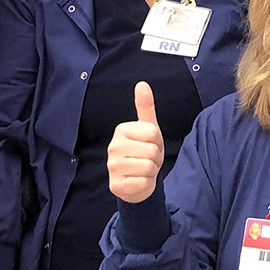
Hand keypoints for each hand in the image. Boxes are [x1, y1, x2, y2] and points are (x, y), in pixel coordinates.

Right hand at [108, 82, 164, 203]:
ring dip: (151, 171)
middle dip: (155, 157)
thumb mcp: (149, 129)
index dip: (157, 141)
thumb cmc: (144, 153)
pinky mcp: (116, 185)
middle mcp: (113, 147)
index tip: (149, 145)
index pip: (153, 132)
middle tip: (147, 159)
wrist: (138, 183)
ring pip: (149, 166)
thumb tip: (142, 84)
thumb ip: (146, 107)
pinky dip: (146, 183)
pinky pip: (144, 181)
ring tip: (143, 170)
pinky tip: (138, 181)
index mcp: (121, 130)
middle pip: (152, 149)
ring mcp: (112, 167)